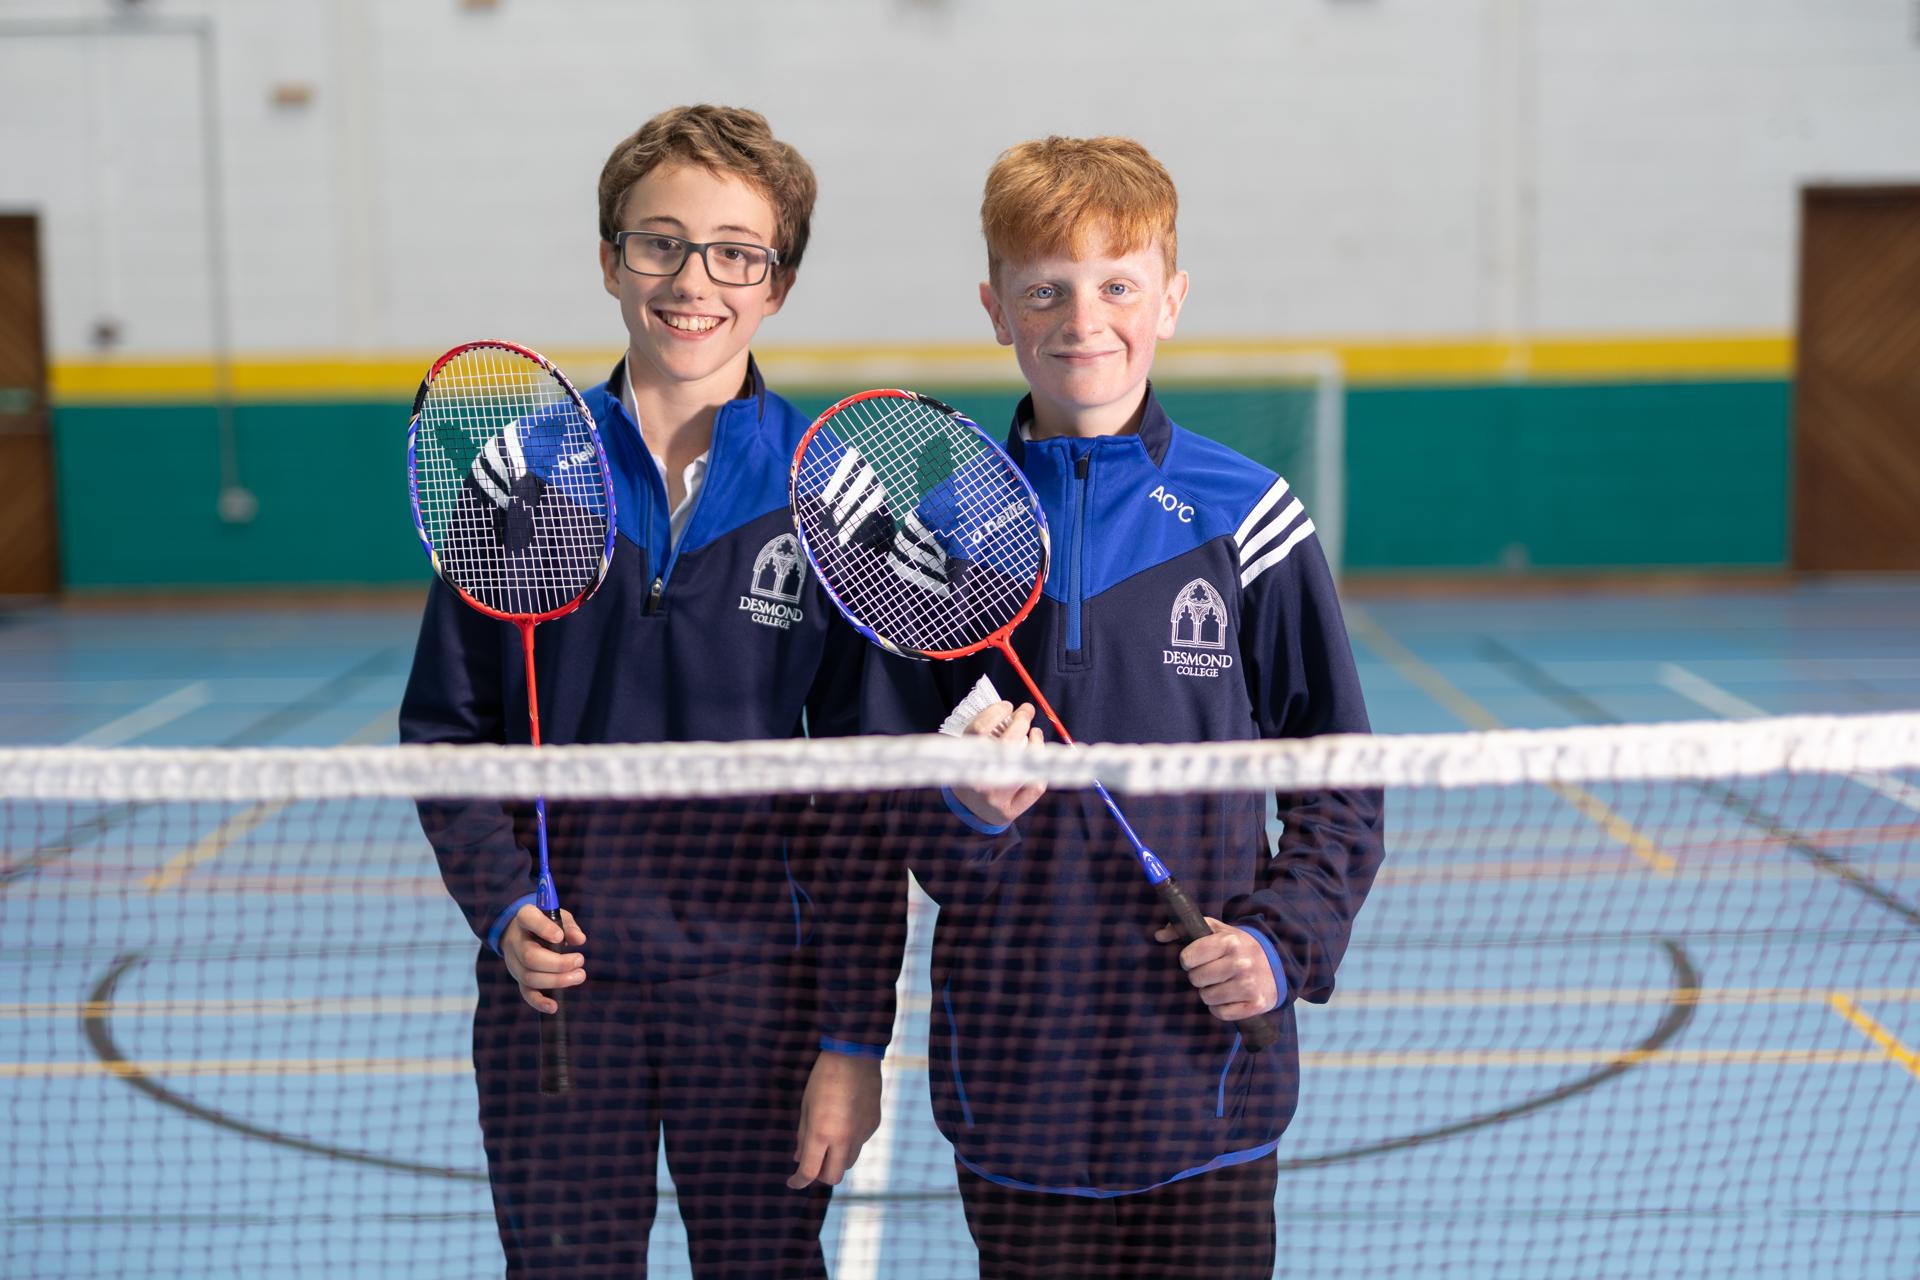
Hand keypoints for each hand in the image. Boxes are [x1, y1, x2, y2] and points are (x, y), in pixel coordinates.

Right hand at [500, 903, 586, 1013]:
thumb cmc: (546, 922)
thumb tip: (579, 940)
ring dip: (556, 980)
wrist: (521, 931)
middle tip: (580, 960)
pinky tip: (554, 1007)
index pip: (528, 919)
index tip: (560, 937)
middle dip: (557, 963)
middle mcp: (515, 941)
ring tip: (579, 975)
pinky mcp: (519, 977)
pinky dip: (539, 1002)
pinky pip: (526, 993)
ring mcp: (515, 961)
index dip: (543, 928)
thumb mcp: (558, 916)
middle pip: (530, 956)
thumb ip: (569, 926)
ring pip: (529, 977)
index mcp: (525, 917)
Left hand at [788, 1051, 882, 1188]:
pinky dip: (849, 1142)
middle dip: (820, 1174)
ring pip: (849, 1162)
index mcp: (823, 1133)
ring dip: (836, 1160)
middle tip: (812, 1162)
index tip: (793, 1181)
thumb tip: (799, 1159)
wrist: (855, 1055)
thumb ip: (803, 1137)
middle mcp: (845, 1138)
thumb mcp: (806, 1107)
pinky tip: (844, 1121)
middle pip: (833, 1177)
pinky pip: (860, 1144)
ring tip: (828, 1139)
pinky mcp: (874, 1125)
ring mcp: (863, 1133)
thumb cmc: (824, 1078)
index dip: (798, 1181)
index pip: (810, 1172)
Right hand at [950, 700, 1045, 826]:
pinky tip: (1037, 753)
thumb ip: (985, 732)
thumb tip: (1016, 710)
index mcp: (961, 762)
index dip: (996, 712)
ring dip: (1036, 743)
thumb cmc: (971, 771)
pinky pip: (1035, 785)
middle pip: (1006, 744)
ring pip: (1024, 764)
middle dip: (1021, 721)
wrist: (969, 811)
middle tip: (1026, 711)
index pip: (980, 730)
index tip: (1007, 705)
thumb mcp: (966, 750)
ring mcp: (995, 798)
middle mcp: (977, 781)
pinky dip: (1039, 765)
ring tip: (1034, 731)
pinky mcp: (1009, 811)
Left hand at [1154, 917, 1278, 1022]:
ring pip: (1208, 998)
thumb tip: (1159, 935)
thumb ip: (1187, 928)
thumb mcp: (1217, 930)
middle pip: (1196, 979)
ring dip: (1209, 994)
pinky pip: (1221, 1013)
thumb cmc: (1239, 946)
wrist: (1277, 963)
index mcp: (1230, 941)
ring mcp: (1250, 985)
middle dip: (1199, 978)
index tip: (1196, 960)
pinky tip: (1229, 998)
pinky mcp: (1256, 1004)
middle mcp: (1241, 962)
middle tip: (1210, 973)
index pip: (1188, 958)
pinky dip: (1220, 1008)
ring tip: (1220, 984)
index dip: (1188, 960)